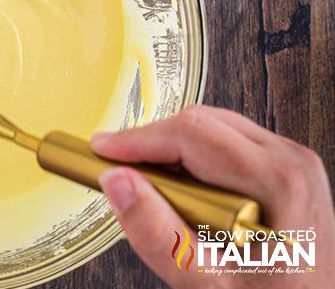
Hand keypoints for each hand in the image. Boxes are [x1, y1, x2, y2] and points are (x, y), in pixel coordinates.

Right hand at [91, 105, 334, 287]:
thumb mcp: (202, 279)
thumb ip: (155, 230)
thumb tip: (117, 181)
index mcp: (274, 181)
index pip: (190, 132)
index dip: (137, 139)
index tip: (103, 149)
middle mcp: (290, 162)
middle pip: (201, 123)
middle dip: (153, 144)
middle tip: (121, 172)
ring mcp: (293, 163)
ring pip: (214, 128)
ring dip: (174, 152)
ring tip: (157, 191)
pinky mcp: (288, 170)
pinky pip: (230, 144)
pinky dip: (197, 161)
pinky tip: (187, 194)